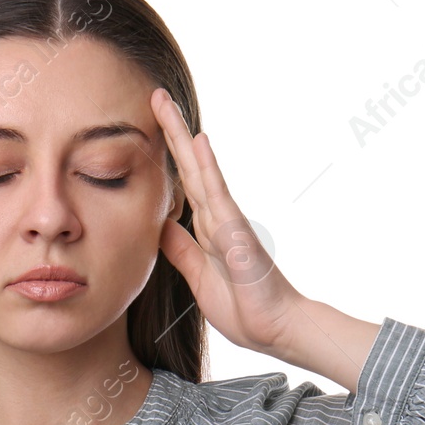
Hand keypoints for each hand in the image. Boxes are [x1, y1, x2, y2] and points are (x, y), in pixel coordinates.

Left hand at [151, 88, 305, 358]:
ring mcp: (229, 222)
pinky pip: (219, 195)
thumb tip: (159, 224)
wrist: (276, 329)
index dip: (165, 155)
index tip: (148, 125)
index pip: (182, 183)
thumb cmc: (243, 307)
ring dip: (184, 138)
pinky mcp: (238, 234)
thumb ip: (180, 250)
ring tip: (167, 107)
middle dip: (171, 132)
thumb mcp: (196, 277)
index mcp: (206, 229)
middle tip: (154, 96)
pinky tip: (199, 143)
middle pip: (189, 167)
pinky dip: (208, 168)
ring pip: (201, 171)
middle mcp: (217, 218)